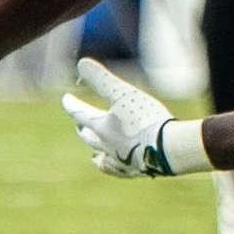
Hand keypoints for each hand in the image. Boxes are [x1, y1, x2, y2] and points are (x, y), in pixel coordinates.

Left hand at [60, 57, 188, 176]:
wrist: (168, 149)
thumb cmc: (145, 119)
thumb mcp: (123, 93)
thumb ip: (102, 79)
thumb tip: (82, 63)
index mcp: (102, 127)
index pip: (80, 114)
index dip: (72, 105)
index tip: (66, 99)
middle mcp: (106, 145)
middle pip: (88, 136)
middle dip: (83, 127)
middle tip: (79, 123)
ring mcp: (119, 160)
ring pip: (100, 156)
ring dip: (95, 150)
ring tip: (93, 152)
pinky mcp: (133, 171)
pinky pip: (116, 170)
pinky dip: (111, 166)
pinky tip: (114, 166)